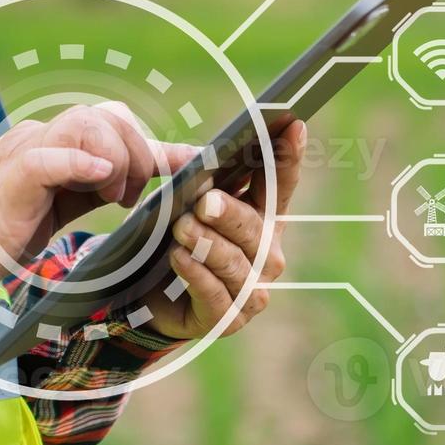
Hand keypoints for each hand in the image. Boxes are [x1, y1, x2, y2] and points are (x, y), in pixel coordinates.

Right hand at [0, 103, 197, 286]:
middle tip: (129, 196)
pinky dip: (78, 162)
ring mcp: (26, 149)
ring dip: (113, 158)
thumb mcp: (74, 200)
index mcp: (59, 141)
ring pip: (82, 123)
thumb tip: (163, 170)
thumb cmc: (15, 224)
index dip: (153, 143)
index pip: (114, 122)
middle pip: (105, 114)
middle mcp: (44, 136)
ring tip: (113, 197)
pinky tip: (98, 177)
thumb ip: (114, 181)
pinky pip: (46, 157)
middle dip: (134, 153)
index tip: (192, 163)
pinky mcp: (12, 175)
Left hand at [141, 120, 305, 340]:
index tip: (291, 124)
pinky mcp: (227, 320)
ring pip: (233, 262)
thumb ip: (199, 181)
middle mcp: (267, 256)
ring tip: (181, 228)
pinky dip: (197, 275)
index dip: (287, 156)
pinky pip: (215, 295)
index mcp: (264, 220)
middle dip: (231, 213)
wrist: (152, 298)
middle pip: (255, 228)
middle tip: (206, 201)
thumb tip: (204, 153)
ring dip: (207, 244)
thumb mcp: (185, 205)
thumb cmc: (178, 240)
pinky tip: (180, 258)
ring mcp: (251, 291)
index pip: (280, 185)